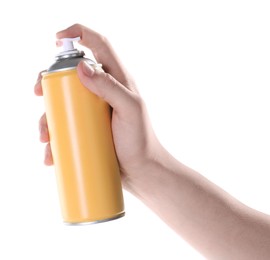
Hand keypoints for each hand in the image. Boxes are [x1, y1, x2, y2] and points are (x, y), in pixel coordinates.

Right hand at [34, 24, 161, 189]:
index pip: (99, 45)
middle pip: (71, 74)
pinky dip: (54, 136)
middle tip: (38, 92)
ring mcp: (93, 110)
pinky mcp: (86, 128)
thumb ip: (110, 86)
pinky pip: (65, 126)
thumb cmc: (140, 140)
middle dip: (50, 80)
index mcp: (117, 79)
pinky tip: (50, 152)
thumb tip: (81, 67)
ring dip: (47, 116)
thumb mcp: (130, 110)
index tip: (58, 38)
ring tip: (45, 137)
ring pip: (63, 102)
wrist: (141, 170)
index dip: (79, 33)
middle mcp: (103, 91)